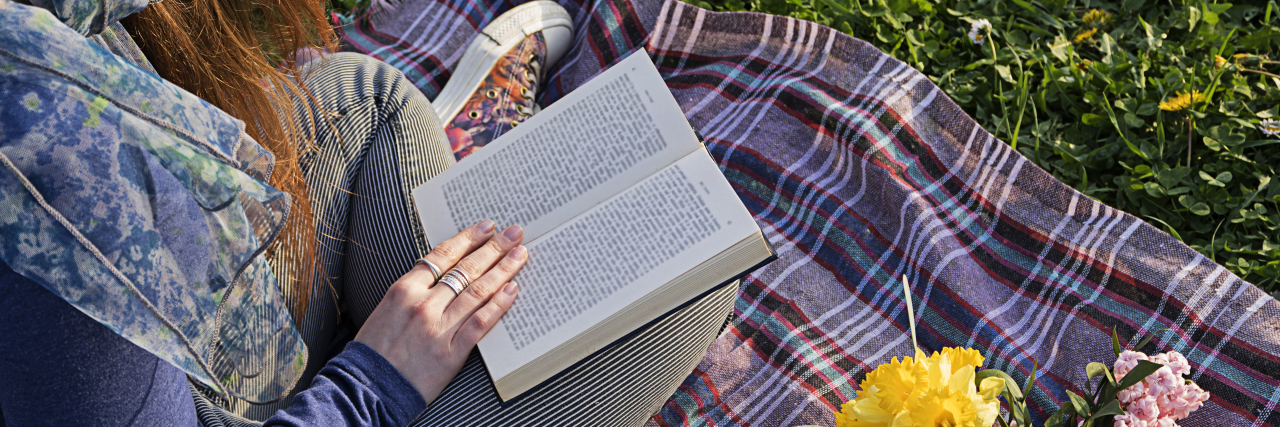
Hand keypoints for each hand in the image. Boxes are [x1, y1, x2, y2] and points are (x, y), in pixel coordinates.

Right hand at [354, 219, 526, 404]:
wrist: (366, 388)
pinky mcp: (451, 353)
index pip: (443, 255)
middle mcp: (423, 304)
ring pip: (478, 291)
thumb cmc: (374, 351)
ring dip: (503, 270)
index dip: (468, 238)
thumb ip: (413, 291)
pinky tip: (513, 290)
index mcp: (404, 289)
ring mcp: (439, 328)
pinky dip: (498, 305)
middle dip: (494, 248)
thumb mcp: (386, 309)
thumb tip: (444, 276)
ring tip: (519, 255)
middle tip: (514, 234)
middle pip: (466, 269)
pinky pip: (480, 322)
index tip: (487, 227)